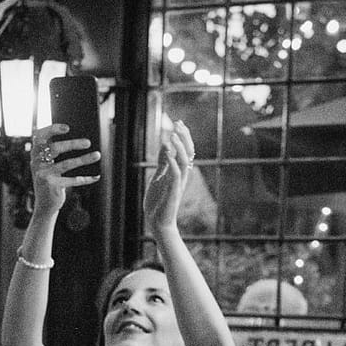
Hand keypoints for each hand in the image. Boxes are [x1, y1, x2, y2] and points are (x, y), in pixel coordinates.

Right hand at [27, 123, 99, 219]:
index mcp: (36, 155)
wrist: (44, 205)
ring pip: (66, 164)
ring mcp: (44, 175)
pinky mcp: (52, 186)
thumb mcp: (47, 164)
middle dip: (72, 144)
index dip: (52, 130)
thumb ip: (52, 151)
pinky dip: (86, 179)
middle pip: (54, 148)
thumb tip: (74, 137)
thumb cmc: (49, 180)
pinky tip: (96, 177)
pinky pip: (72, 180)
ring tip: (97, 155)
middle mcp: (37, 164)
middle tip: (88, 142)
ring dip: (83, 159)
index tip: (67, 128)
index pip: (40, 137)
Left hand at [141, 118, 192, 236]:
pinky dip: (172, 161)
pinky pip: (176, 174)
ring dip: (179, 146)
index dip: (183, 135)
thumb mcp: (158, 177)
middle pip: (188, 152)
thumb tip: (165, 144)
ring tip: (172, 134)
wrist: (157, 223)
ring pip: (184, 161)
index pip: (185, 149)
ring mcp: (178, 183)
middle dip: (184, 137)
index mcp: (179, 172)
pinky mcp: (173, 190)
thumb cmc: (158, 202)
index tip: (178, 122)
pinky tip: (167, 151)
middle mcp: (182, 175)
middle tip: (178, 123)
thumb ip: (162, 162)